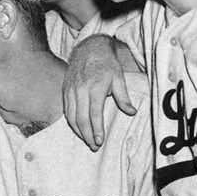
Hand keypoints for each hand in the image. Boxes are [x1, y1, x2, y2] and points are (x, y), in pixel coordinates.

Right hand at [63, 35, 135, 151]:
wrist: (88, 49)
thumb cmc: (106, 64)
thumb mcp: (119, 78)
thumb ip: (124, 97)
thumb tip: (131, 112)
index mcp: (95, 87)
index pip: (94, 114)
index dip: (97, 130)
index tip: (100, 141)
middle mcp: (80, 90)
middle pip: (81, 119)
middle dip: (87, 135)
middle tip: (94, 146)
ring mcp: (71, 91)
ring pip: (71, 117)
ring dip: (78, 131)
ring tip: (87, 140)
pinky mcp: (65, 91)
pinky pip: (66, 111)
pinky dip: (72, 122)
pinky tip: (78, 129)